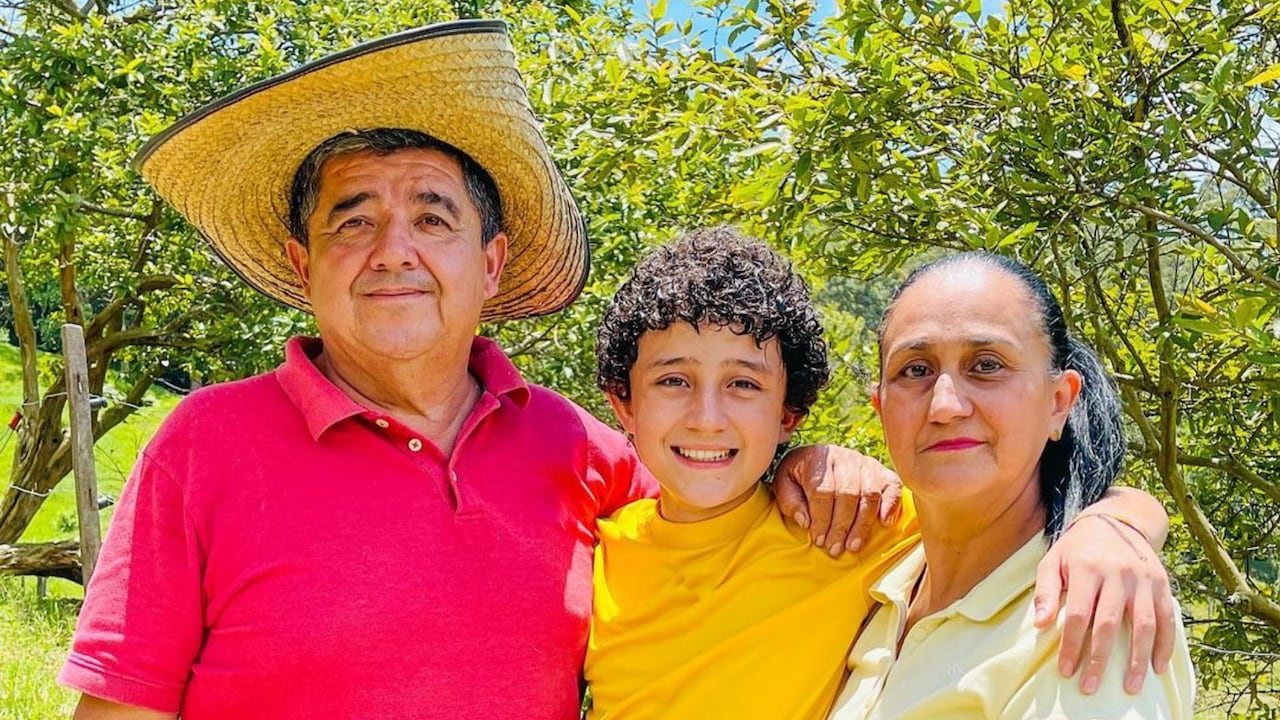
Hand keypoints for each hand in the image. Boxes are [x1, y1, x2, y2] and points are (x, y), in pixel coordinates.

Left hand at [772, 444, 901, 555]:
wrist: (816, 458)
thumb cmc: (798, 477)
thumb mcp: (784, 484)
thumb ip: (790, 502)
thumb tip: (807, 522)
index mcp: (818, 459)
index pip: (823, 491)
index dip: (822, 519)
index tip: (819, 540)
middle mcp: (844, 458)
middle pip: (848, 494)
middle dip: (841, 526)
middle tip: (835, 549)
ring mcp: (865, 463)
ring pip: (870, 494)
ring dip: (863, 524)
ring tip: (853, 546)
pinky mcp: (881, 471)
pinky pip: (892, 486)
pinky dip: (892, 504)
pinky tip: (885, 523)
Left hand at [1033, 515, 1176, 695]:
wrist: (1115, 522)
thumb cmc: (1076, 548)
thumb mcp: (1053, 561)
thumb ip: (1046, 591)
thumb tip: (1041, 624)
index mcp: (1087, 568)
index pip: (1079, 614)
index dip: (1072, 644)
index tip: (1066, 670)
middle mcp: (1117, 574)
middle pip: (1108, 623)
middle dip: (1099, 659)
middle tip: (1090, 686)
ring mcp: (1143, 579)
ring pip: (1143, 625)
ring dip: (1137, 659)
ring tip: (1130, 686)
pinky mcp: (1161, 583)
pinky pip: (1166, 618)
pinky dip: (1165, 645)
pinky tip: (1158, 667)